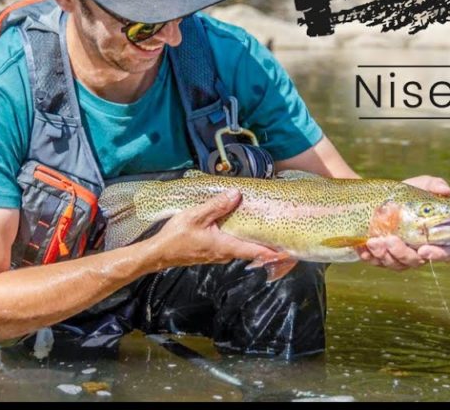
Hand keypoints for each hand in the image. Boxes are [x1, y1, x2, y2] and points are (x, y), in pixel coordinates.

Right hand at [152, 189, 279, 268]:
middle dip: (269, 246)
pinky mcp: (212, 252)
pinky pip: (233, 247)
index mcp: (226, 246)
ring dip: (256, 243)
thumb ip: (217, 205)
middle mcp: (226, 254)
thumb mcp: (196, 216)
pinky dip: (243, 240)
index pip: (256, 252)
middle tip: (285, 237)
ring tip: (269, 231)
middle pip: (253, 252)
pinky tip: (244, 230)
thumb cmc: (176, 237)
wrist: (158, 253)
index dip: (274, 252)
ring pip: (243, 249)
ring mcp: (219, 254)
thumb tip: (237, 195)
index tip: (290, 250)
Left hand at [355, 175, 449, 269]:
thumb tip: (446, 190)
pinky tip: (363, 248)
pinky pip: (376, 262)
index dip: (438, 255)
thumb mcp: (420, 186)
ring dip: (384, 255)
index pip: (446, 253)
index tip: (424, 250)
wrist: (379, 198)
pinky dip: (369, 256)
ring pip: (395, 264)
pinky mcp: (382, 258)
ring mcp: (400, 257)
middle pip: (415, 261)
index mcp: (435, 238)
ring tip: (373, 241)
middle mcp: (419, 251)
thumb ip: (434, 185)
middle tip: (391, 240)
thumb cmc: (407, 195)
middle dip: (402, 253)